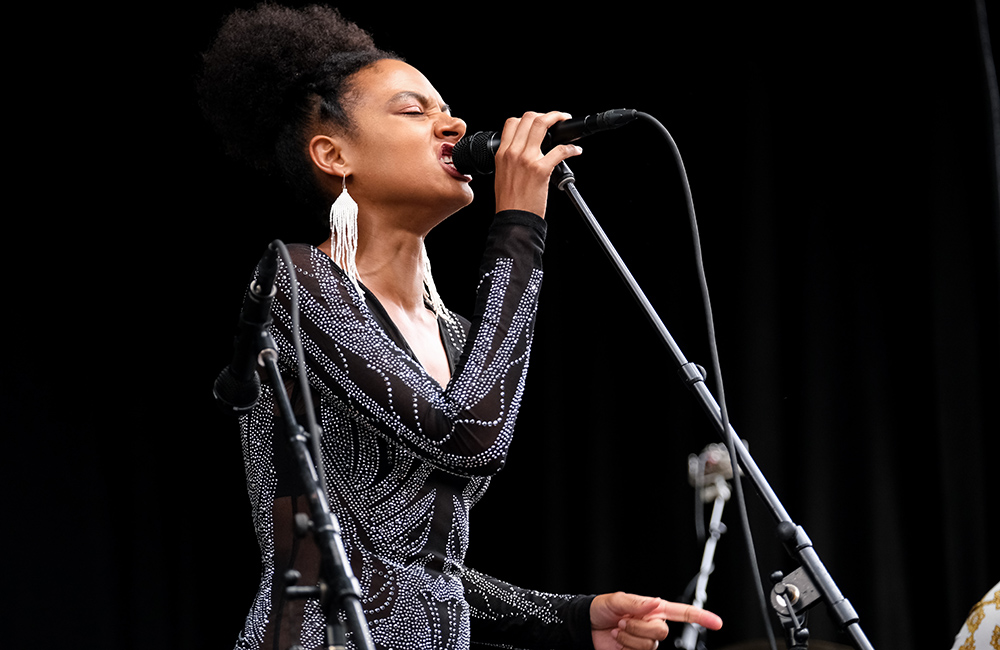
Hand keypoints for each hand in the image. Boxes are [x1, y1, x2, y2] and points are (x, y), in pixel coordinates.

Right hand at [493, 110, 582, 217]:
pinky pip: (560, 150)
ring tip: (565, 122)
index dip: (528, 117)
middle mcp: (513, 152)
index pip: (512, 122)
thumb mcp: (502, 174)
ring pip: (542, 124)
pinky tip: (575, 150)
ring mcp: (527, 160)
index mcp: (502, 153)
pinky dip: (572, 148)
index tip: (540, 121)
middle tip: (557, 118)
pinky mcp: (541, 170)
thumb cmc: (510, 202)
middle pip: (529, 118)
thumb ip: (511, 158)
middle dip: (546, 114)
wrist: (513, 220)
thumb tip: (526, 149)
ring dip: (558, 118)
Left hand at [590, 592, 722, 649]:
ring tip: (618, 628)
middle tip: (624, 620)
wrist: (586, 626)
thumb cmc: (601, 608)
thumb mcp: (617, 600)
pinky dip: (627, 644)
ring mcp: (644, 638)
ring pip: (651, 644)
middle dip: (641, 627)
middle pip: (663, 632)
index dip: (701, 617)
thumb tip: (657, 602)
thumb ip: (638, 603)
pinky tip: (617, 638)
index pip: (681, 613)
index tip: (717, 622)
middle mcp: (652, 623)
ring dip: (631, 636)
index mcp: (653, 608)